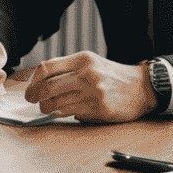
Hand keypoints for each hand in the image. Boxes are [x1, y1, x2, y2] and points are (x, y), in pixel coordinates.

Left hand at [24, 52, 157, 122]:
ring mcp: (92, 92)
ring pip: (57, 103)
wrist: (142, 87)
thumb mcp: (91, 63)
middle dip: (35, 96)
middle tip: (32, 100)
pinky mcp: (98, 108)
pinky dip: (62, 113)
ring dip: (46, 107)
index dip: (33, 80)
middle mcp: (86, 74)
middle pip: (48, 86)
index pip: (47, 67)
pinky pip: (71, 113)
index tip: (30, 87)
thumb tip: (40, 81)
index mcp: (82, 59)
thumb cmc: (113, 76)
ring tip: (46, 108)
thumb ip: (68, 69)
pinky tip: (61, 111)